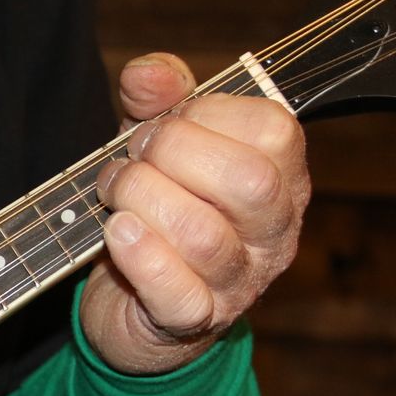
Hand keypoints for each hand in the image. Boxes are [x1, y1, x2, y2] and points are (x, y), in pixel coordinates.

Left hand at [81, 53, 309, 374]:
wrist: (130, 303)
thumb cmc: (157, 211)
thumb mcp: (159, 145)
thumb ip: (159, 100)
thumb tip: (147, 75)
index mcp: (281, 176)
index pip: (274, 129)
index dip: (206, 114)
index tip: (162, 124)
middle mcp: (275, 232)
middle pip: (249, 182)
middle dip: (173, 155)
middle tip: (132, 160)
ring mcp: (241, 282)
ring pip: (205, 236)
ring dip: (142, 202)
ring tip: (114, 197)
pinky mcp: (197, 320)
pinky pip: (178, 292)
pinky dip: (140, 257)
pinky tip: (118, 234)